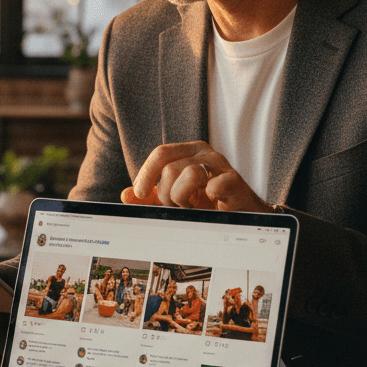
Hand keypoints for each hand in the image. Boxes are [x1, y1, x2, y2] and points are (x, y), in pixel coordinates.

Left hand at [119, 141, 273, 212]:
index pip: (161, 153)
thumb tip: (125, 195)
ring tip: (190, 208)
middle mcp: (204, 154)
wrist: (241, 214)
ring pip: (190, 173)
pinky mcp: (235, 181)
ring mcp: (221, 165)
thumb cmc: (207, 202)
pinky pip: (215, 185)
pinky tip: (207, 207)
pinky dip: (206, 199)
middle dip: (167, 193)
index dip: (147, 174)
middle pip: (171, 168)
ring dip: (183, 197)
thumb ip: (150, 196)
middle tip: (175, 207)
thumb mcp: (173, 197)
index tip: (141, 193)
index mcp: (188, 152)